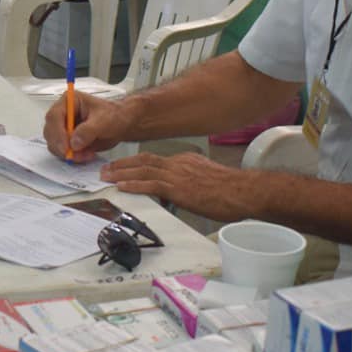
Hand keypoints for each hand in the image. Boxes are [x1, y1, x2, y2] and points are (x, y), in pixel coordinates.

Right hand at [43, 91, 128, 161]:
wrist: (121, 124)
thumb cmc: (114, 116)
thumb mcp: (104, 120)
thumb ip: (89, 130)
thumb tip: (74, 143)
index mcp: (68, 101)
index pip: (54, 116)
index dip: (57, 133)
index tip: (66, 148)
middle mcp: (62, 114)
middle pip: (50, 132)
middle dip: (61, 146)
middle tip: (76, 155)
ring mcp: (63, 128)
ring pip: (54, 144)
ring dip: (68, 153)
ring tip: (86, 155)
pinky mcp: (67, 140)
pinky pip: (62, 152)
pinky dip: (72, 157)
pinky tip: (86, 155)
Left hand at [100, 152, 254, 220]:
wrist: (244, 191)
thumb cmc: (232, 191)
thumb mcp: (207, 180)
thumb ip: (191, 182)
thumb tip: (182, 191)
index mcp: (185, 160)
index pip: (155, 160)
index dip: (136, 163)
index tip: (123, 167)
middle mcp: (178, 163)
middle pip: (144, 161)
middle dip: (122, 165)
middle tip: (106, 169)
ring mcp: (178, 175)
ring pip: (143, 170)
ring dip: (121, 173)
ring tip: (106, 177)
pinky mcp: (179, 188)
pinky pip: (151, 184)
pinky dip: (134, 185)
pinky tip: (122, 187)